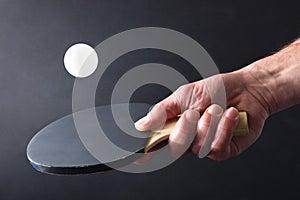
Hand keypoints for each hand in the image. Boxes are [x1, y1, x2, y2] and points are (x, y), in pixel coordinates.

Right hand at [135, 69, 269, 160]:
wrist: (247, 88)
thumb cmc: (216, 89)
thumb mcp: (184, 95)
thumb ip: (162, 111)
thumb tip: (141, 125)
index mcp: (177, 126)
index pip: (158, 142)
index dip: (147, 150)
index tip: (138, 156)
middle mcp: (190, 139)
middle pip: (176, 147)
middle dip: (185, 128)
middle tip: (193, 112)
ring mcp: (207, 146)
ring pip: (198, 147)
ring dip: (208, 125)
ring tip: (217, 108)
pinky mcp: (226, 150)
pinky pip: (218, 148)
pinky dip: (224, 129)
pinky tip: (230, 115)